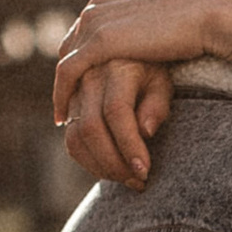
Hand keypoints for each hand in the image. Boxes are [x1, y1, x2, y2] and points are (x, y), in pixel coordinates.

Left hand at [51, 0, 231, 130]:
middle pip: (68, 50)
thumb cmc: (193, 27)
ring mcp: (94, 22)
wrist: (208, 17)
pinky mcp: (99, 40)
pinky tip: (65, 117)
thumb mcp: (156, 31)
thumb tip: (138, 53)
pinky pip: (68, 73)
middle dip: (66, 82)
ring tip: (67, 120)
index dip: (77, 67)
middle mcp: (94, 9)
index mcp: (106, 2)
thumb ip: (138, 38)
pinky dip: (62, 96)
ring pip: (65, 65)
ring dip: (64, 95)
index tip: (78, 92)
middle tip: (68, 111)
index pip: (79, 38)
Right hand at [59, 57, 171, 184]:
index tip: (144, 170)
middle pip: (91, 127)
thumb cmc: (152, 72)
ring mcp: (74, 93)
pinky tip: (110, 170)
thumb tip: (145, 132)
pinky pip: (71, 140)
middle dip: (114, 163)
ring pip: (76, 137)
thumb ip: (157, 105)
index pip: (117, 111)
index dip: (129, 145)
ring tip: (127, 179)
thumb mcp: (162, 83)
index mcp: (117, 68)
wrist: (127, 49)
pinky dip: (89, 162)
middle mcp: (90, 77)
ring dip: (100, 166)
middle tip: (138, 181)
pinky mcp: (68, 107)